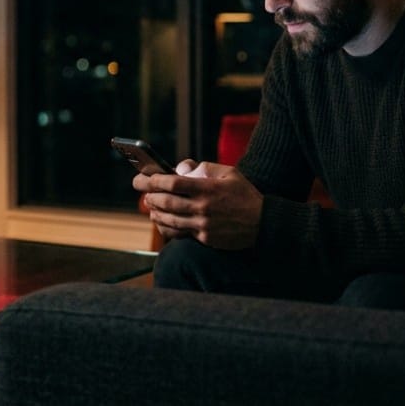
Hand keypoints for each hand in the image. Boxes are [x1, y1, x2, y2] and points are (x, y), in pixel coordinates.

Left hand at [133, 159, 262, 249]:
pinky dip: (166, 227)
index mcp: (208, 188)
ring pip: (169, 219)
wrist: (263, 223)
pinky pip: (179, 233)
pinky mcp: (205, 238)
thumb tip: (180, 168)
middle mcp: (203, 207)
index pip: (173, 183)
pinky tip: (161, 222)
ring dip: (155, 212)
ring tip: (149, 205)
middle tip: (141, 190)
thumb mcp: (229, 173)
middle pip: (167, 202)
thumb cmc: (244, 194)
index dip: (154, 180)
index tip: (143, 177)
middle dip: (149, 195)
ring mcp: (203, 224)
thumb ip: (204, 167)